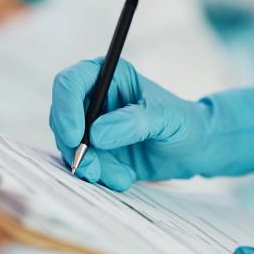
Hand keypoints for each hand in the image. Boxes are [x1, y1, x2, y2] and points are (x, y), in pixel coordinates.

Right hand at [49, 59, 253, 190]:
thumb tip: (96, 134)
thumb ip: (133, 122)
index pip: (70, 83)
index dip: (65, 108)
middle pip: (61, 118)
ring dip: (91, 166)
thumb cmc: (183, 123)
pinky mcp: (94, 150)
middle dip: (74, 147)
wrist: (193, 149)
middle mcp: (93, 98)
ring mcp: (90, 125)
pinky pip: (81, 164)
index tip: (76, 137)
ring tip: (123, 177)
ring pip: (69, 146)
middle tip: (93, 169)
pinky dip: (99, 176)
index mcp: (108, 74)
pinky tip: (125, 179)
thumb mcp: (165, 118)